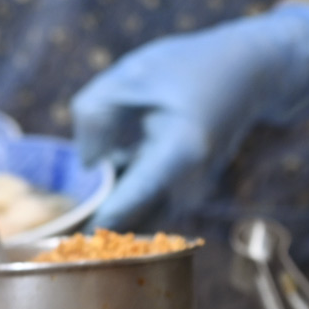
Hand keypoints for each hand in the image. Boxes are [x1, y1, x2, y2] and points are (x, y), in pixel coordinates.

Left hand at [72, 3, 308, 228]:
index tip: (63, 241)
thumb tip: (86, 165)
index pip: (130, 204)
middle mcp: (193, 182)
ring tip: (77, 208)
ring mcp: (195, 190)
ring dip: (113, 218)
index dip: (93, 224)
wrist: (248, 73)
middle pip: (140, 225)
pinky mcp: (191, 189)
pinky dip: (128, 203)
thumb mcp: (131, 76)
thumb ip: (96, 115)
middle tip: (60, 233)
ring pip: (147, 220)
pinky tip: (106, 177)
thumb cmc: (188, 67)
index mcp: (180, 153)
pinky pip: (155, 207)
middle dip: (100, 233)